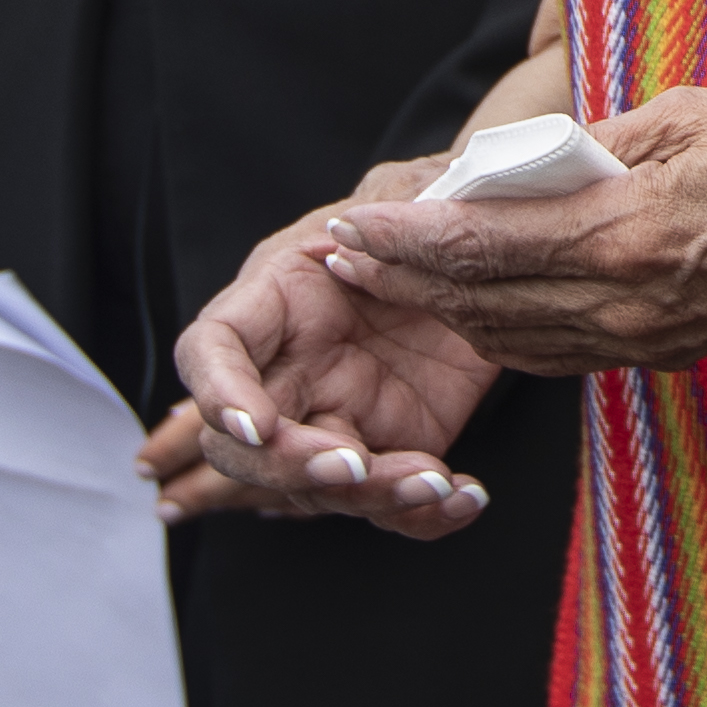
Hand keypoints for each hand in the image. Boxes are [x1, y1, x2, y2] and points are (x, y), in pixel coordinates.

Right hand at [168, 164, 510, 534]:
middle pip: (245, 443)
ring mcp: (337, 415)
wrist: (494, 254)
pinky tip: (463, 499)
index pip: (212, 347)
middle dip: (287, 465)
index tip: (252, 425)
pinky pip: (392, 501)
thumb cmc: (436, 209)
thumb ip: (386, 209)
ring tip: (434, 483)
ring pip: (319, 483)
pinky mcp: (391, 446)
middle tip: (354, 464)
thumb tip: (355, 234)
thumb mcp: (412, 191)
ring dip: (370, 495)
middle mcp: (292, 369)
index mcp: (276, 299)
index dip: (218, 390)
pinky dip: (424, 515)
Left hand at [292, 86, 706, 386]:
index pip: (483, 244)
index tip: (349, 221)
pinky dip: (503, 331)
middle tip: (341, 249)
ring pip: (511, 338)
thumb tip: (520, 159)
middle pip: (481, 300)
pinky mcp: (662, 353)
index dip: (404, 237)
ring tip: (391, 275)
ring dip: (444, 308)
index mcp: (626, 233)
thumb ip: (594, 142)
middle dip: (402, 277)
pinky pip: (558, 353)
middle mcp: (624, 302)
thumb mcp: (689, 111)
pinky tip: (477, 305)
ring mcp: (644, 339)